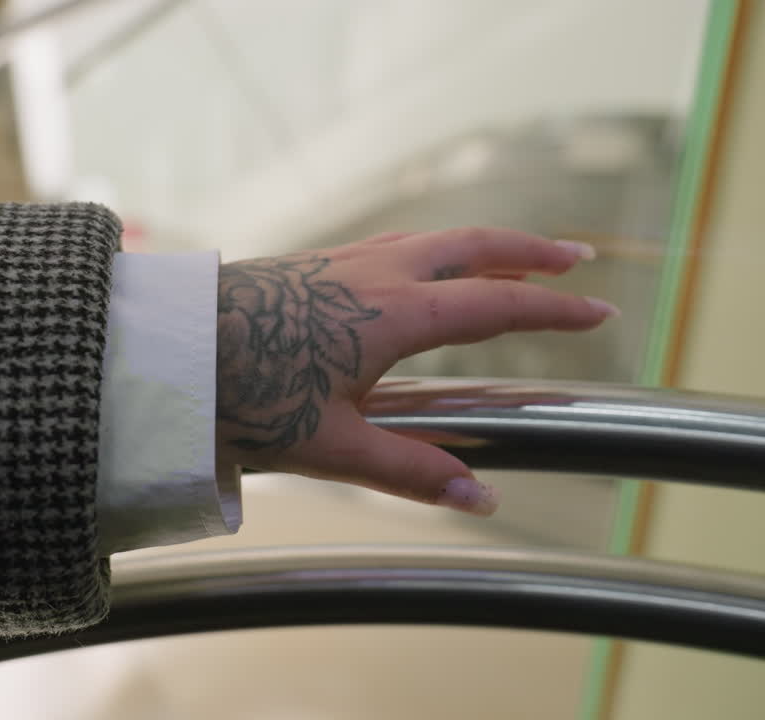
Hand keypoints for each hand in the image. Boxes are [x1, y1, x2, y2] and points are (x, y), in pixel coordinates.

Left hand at [214, 228, 615, 515]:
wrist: (165, 352)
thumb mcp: (333, 445)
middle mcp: (378, 274)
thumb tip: (481, 497)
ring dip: (482, 244)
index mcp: (396, 313)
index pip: (498, 302)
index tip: (599, 310)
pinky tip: (423, 268)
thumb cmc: (243, 396)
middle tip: (574, 259)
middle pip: (473, 245)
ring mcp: (342, 261)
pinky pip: (393, 243)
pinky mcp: (312, 264)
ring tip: (510, 259)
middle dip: (530, 250)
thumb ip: (411, 470)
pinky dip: (434, 248)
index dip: (554, 308)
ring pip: (432, 238)